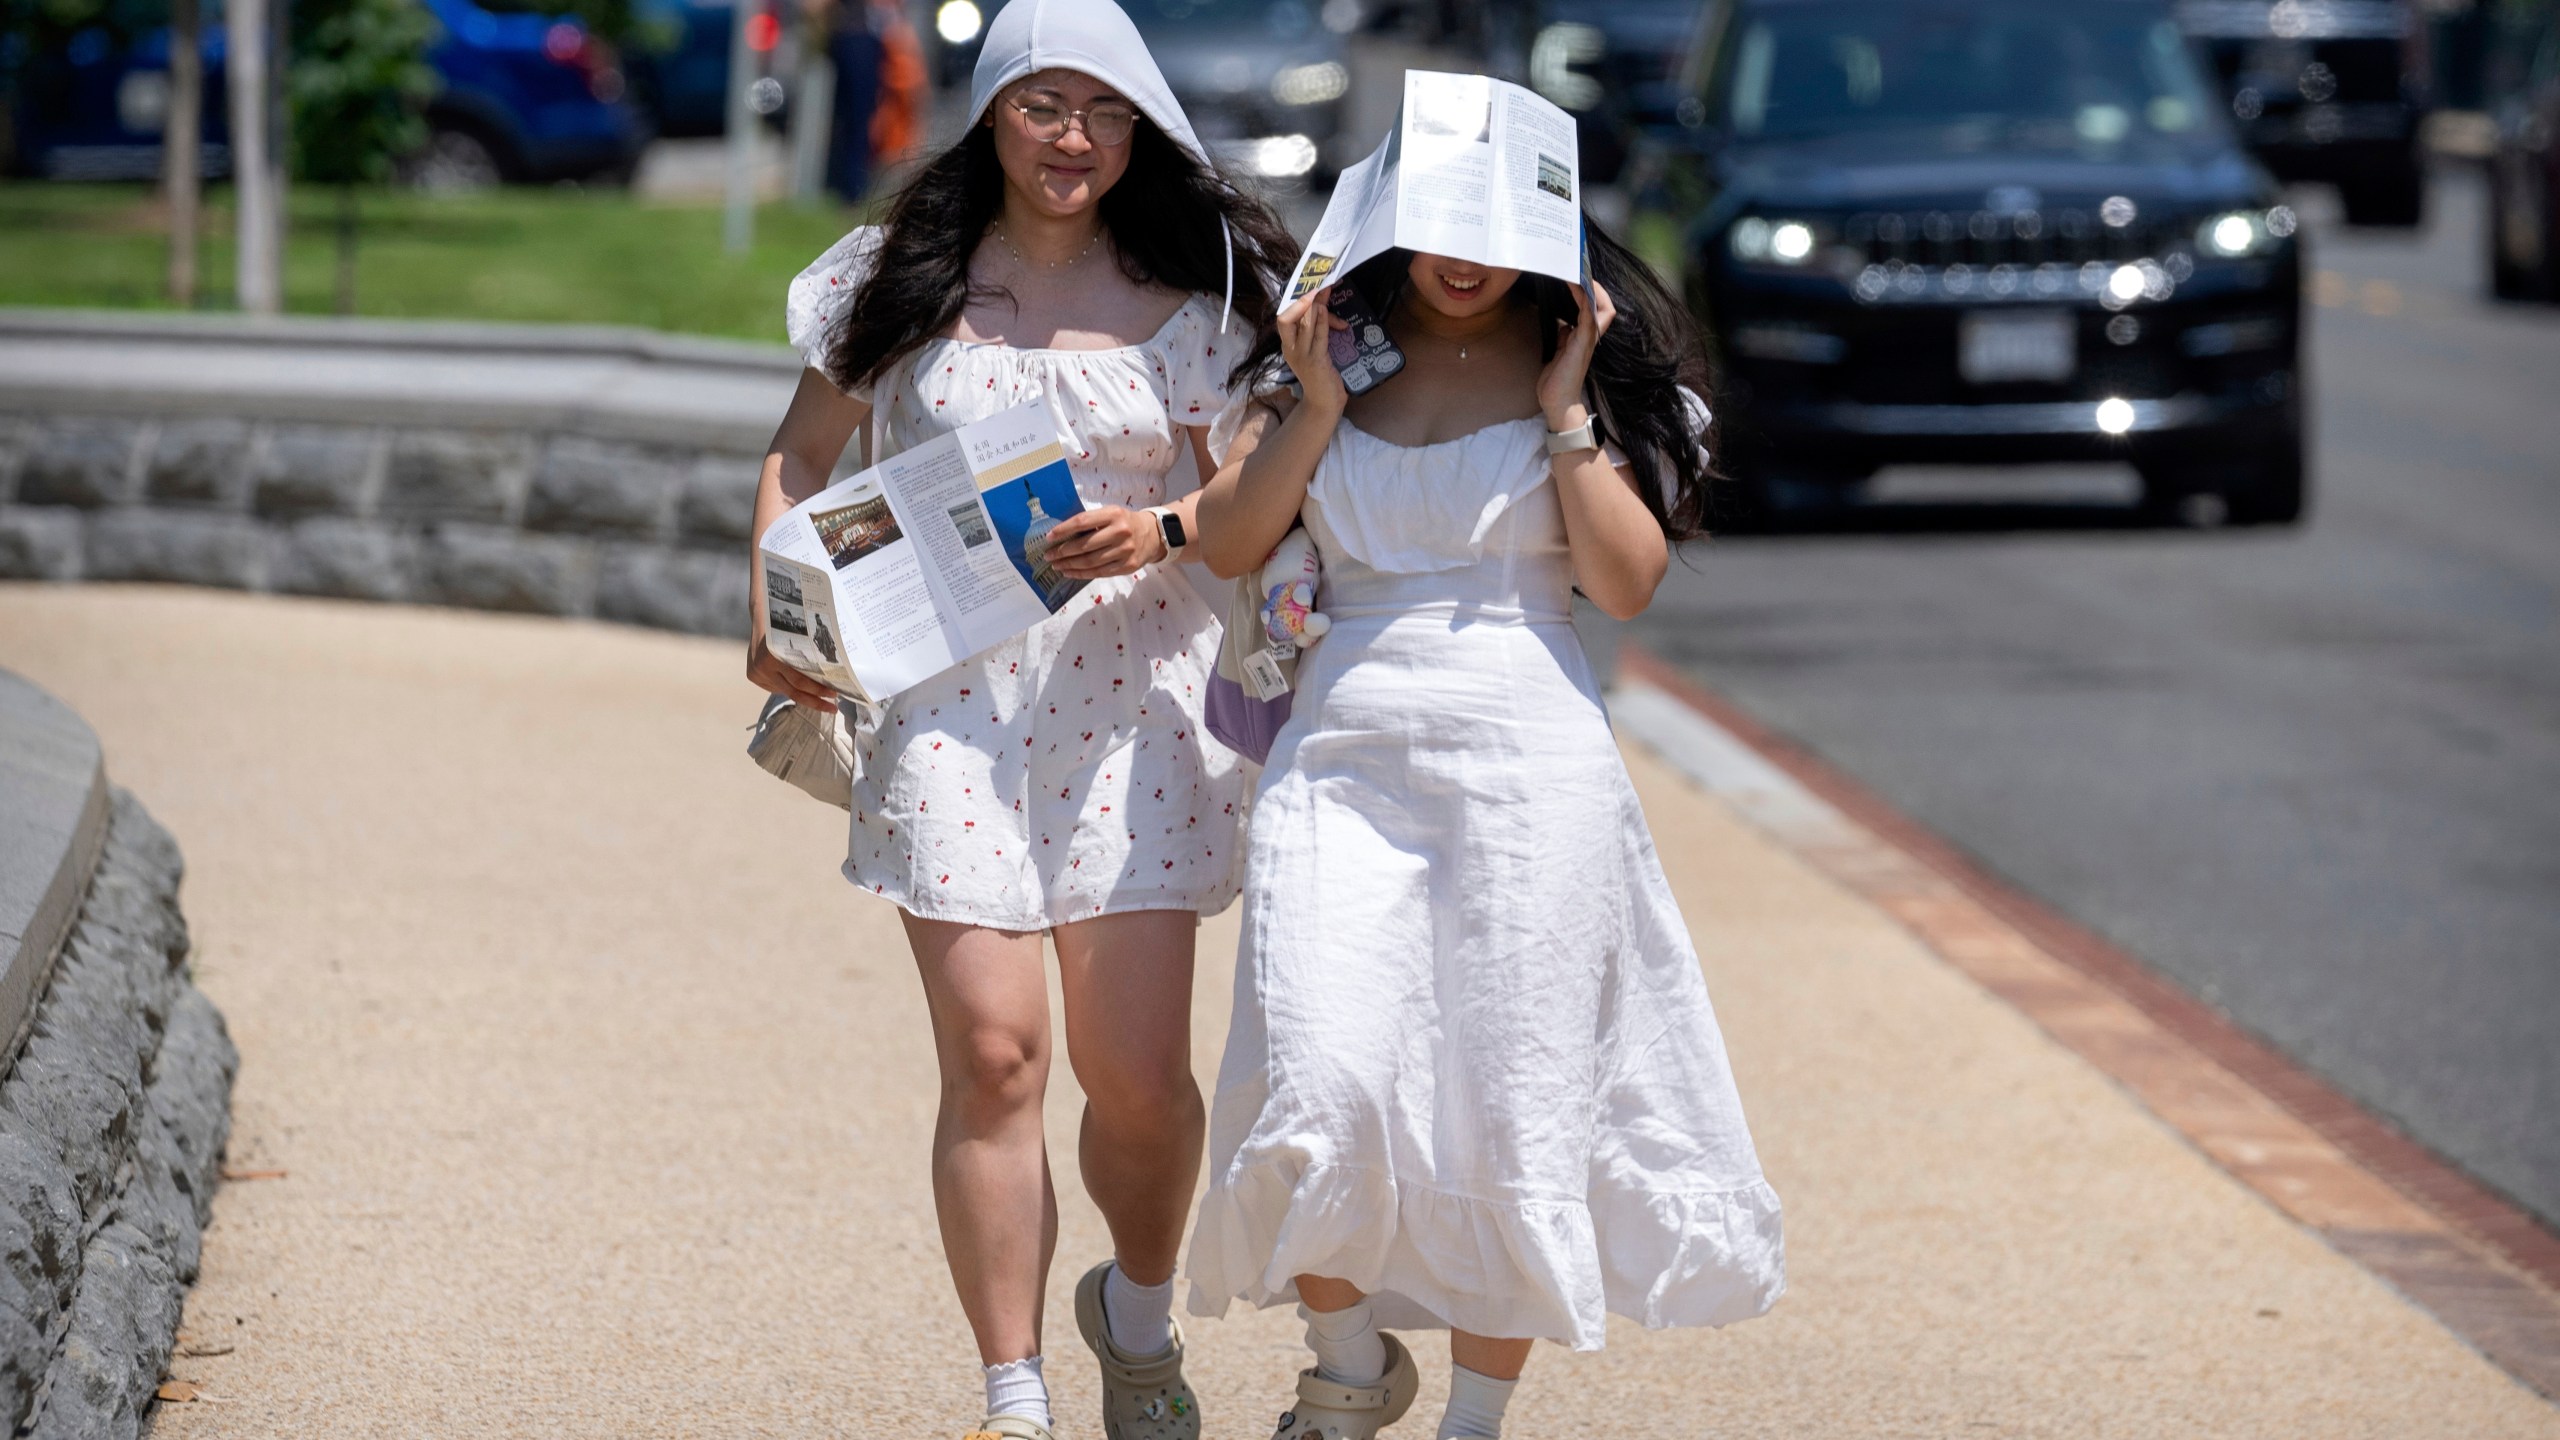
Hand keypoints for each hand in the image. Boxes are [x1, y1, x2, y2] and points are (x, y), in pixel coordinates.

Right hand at [747, 628, 840, 709]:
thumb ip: (804, 660)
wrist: (760, 621)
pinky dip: (788, 688)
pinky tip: (798, 688)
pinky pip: (775, 688)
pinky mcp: (752, 677)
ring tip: (820, 700)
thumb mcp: (796, 642)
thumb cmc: (784, 631)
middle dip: (815, 701)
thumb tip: (826, 679)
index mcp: (774, 657)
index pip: (800, 681)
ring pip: (785, 692)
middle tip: (832, 708)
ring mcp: (757, 673)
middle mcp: (764, 667)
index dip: (818, 690)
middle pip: (793, 691)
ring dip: (804, 696)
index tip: (834, 694)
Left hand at [1041, 504, 1166, 578]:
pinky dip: (1081, 574)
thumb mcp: (1111, 514)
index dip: (1063, 530)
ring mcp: (1125, 551)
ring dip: (1069, 565)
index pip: (1082, 522)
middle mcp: (1120, 532)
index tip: (1049, 537)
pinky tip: (1070, 572)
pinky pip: (1099, 572)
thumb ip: (1091, 521)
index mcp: (1114, 514)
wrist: (1153, 535)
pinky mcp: (1127, 566)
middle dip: (1062, 552)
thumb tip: (1061, 534)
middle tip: (1049, 555)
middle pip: (1084, 545)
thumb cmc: (1125, 523)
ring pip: (1090, 562)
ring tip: (1057, 565)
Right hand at [1278, 286, 1350, 415]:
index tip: (1309, 287)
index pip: (1285, 317)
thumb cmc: (1322, 376)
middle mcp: (1290, 348)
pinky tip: (1325, 310)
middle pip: (1288, 317)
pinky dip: (1322, 321)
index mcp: (1288, 345)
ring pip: (1304, 324)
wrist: (1324, 403)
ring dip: (1314, 305)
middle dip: (1301, 298)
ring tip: (1324, 291)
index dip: (1295, 301)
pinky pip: (1318, 337)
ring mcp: (1301, 355)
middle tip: (1316, 284)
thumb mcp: (1316, 350)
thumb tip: (1326, 309)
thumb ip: (1318, 332)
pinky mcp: (1315, 361)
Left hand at [1537, 278, 1614, 428]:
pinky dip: (1582, 297)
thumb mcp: (1559, 351)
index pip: (1598, 308)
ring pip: (1601, 305)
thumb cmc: (1557, 380)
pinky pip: (1588, 313)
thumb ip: (1563, 336)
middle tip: (1580, 268)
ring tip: (1578, 270)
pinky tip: (1573, 284)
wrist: (1557, 402)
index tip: (1578, 276)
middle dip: (1595, 285)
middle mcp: (1591, 335)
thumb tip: (1563, 323)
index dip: (1592, 291)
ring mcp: (1589, 338)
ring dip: (1590, 286)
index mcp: (1585, 336)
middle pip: (1605, 304)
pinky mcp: (1583, 342)